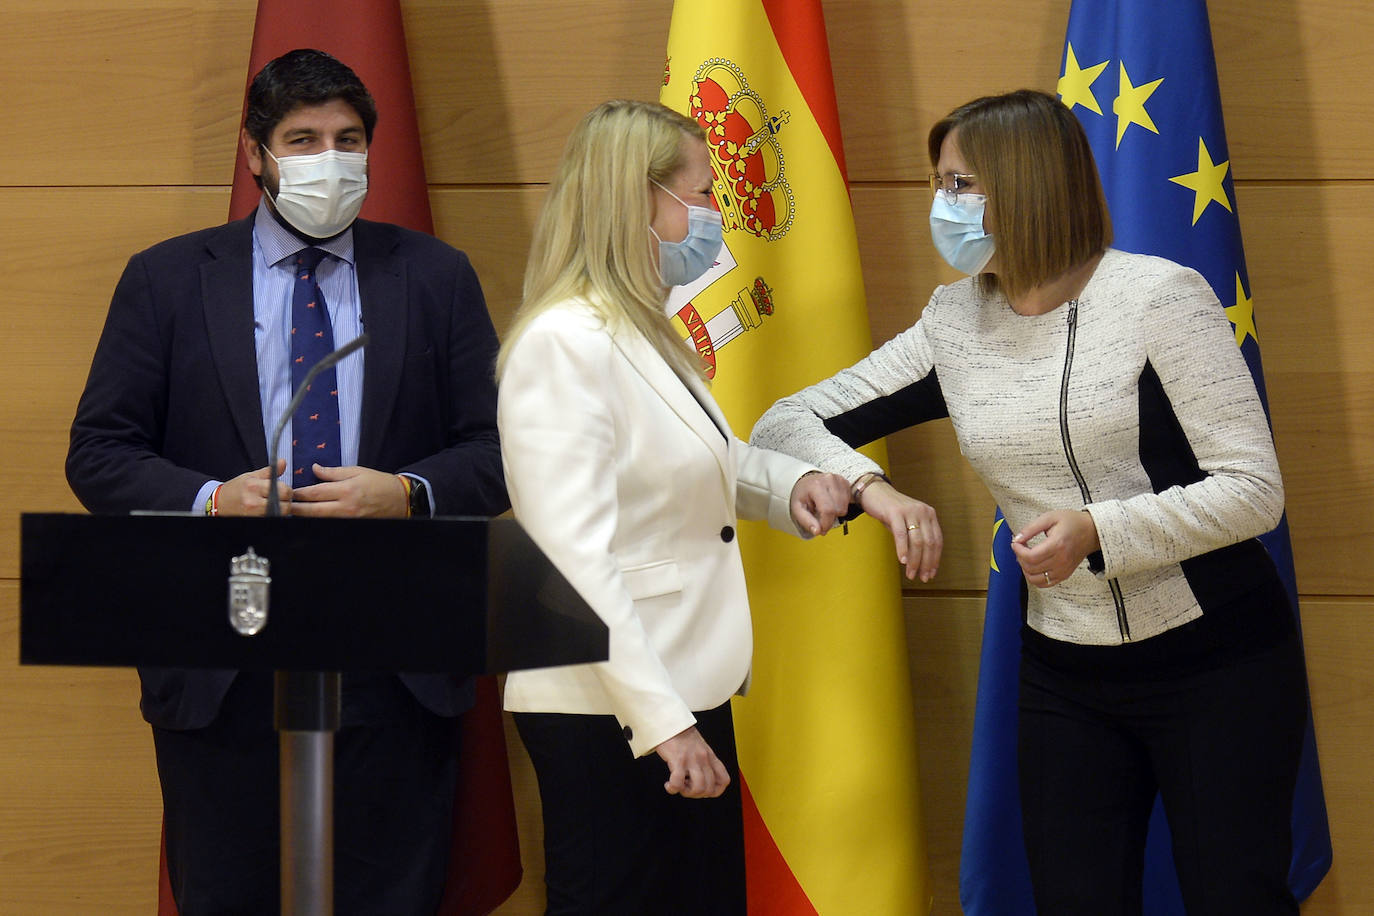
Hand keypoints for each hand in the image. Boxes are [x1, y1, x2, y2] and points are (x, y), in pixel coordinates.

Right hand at [216, 460, 289, 515]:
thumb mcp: (251, 476)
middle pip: (285, 506)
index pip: (284, 490)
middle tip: (280, 498)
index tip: (282, 489)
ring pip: (279, 514)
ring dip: (280, 510)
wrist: (219, 503)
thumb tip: (283, 462)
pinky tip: (268, 510)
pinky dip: (273, 515)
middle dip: (286, 502)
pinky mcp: (254, 521)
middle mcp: (253, 502)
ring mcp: (253, 515)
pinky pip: (272, 519)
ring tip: (273, 504)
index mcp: (254, 487)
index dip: (287, 490)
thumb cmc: (236, 489)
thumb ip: (269, 471)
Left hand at [290, 465, 408, 517]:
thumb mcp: (357, 471)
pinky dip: (319, 523)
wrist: (400, 500)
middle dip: (295, 509)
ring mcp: (349, 520)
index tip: (287, 492)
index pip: (314, 493)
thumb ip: (333, 472)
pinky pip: (331, 526)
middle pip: (313, 510)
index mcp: (346, 490)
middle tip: (281, 506)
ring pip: (320, 521)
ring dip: (305, 518)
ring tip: (291, 514)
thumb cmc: (379, 482)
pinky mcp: (353, 527)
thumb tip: (314, 469)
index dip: (298, 493)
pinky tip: (311, 521)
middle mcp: (346, 507)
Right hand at [654, 726, 729, 798]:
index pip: (724, 780)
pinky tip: (669, 784)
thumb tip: (701, 778)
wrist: (669, 720)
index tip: (703, 790)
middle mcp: (704, 758)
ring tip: (678, 787)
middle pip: (710, 788)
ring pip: (698, 788)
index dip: (715, 791)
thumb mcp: (699, 746)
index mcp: (710, 756)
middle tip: (686, 788)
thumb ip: (703, 760)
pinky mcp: (677, 759)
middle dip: (697, 794)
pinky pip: (678, 782)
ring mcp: (692, 759)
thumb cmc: (681, 734)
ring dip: (686, 792)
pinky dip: (673, 788)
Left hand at [789, 471, 851, 535]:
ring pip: (844, 508)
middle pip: (838, 510)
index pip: (828, 510)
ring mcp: (838, 480)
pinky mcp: (845, 483)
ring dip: (835, 512)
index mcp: (816, 486)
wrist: (806, 482)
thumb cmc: (802, 494)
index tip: (822, 529)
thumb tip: (817, 531)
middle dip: (830, 519)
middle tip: (820, 516)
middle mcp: (829, 480)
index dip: (826, 524)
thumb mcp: (797, 508)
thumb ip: (806, 521)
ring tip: (825, 508)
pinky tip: (831, 503)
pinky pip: (848, 502)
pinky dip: (840, 506)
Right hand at [858, 479, 942, 581]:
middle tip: (922, 577)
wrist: (874, 492)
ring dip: (914, 561)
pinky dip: (902, 550)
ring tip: (911, 574)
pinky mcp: (895, 512)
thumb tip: (922, 563)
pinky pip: (901, 535)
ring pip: (916, 542)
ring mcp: (910, 511)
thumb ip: (916, 538)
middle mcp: (923, 512)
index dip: (935, 559)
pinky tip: (902, 561)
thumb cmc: (891, 511)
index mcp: (930, 514)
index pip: (937, 541)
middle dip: (926, 564)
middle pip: (929, 543)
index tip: (931, 573)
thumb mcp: (908, 523)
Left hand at [1010, 509, 1099, 587]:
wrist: (1092, 532)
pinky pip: (1044, 584)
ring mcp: (1063, 570)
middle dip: (1020, 557)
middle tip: (1021, 547)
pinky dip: (1034, 577)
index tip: (1015, 543)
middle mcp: (1061, 561)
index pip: (1031, 556)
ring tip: (1026, 557)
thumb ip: (1031, 528)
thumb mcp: (1049, 517)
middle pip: (1031, 568)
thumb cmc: (1072, 523)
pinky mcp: (1064, 575)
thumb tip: (1016, 539)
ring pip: (1035, 579)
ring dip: (1025, 569)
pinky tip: (1034, 565)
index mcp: (1058, 545)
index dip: (1018, 551)